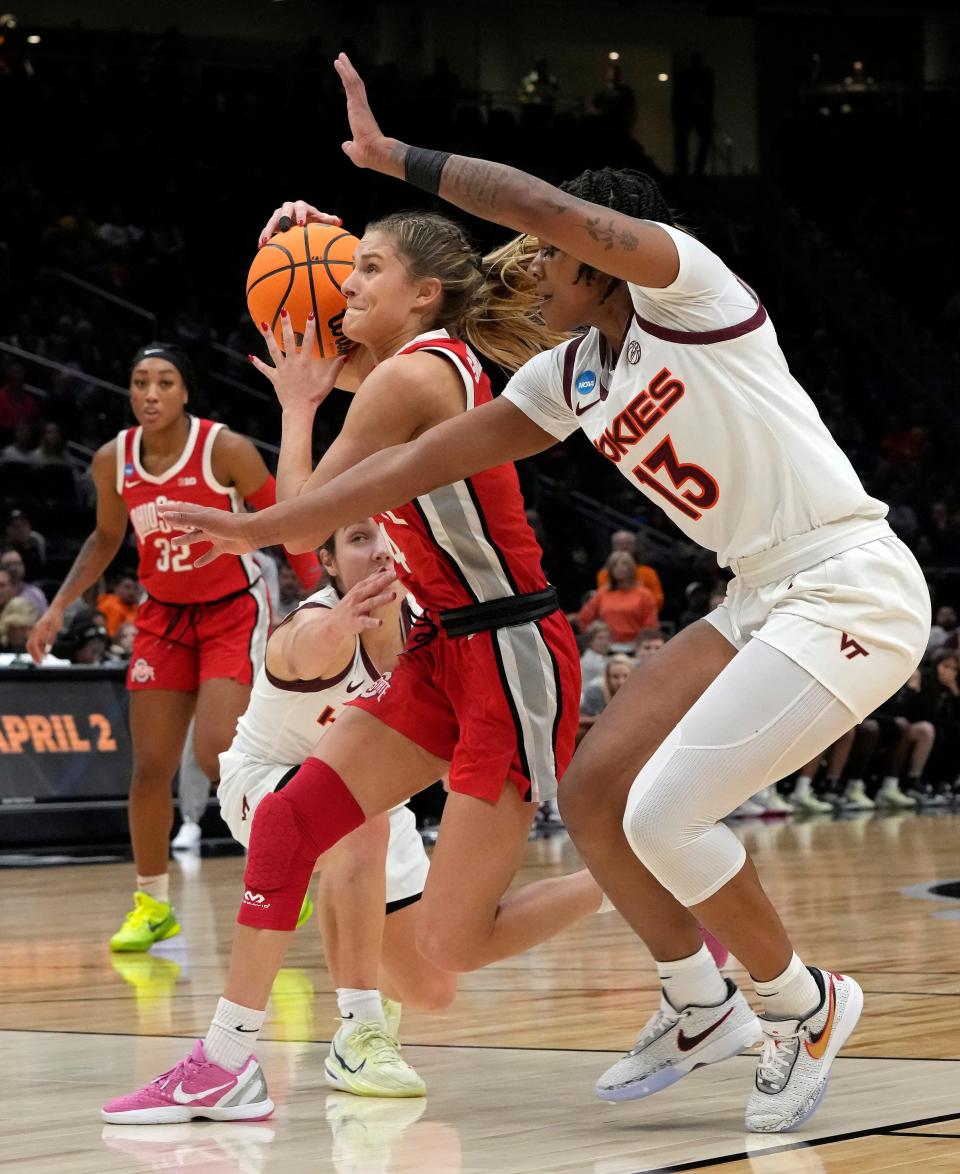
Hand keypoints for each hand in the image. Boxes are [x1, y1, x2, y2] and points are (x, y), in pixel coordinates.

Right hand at [27, 604, 63, 664]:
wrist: (56, 609)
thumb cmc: (55, 618)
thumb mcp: (54, 629)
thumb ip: (50, 640)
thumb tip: (46, 651)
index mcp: (37, 631)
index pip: (32, 645)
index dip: (35, 654)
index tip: (40, 661)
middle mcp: (35, 632)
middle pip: (31, 646)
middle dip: (34, 656)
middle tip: (39, 664)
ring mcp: (38, 632)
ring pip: (35, 645)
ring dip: (37, 653)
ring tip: (42, 662)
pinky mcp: (42, 633)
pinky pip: (39, 642)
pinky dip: (41, 649)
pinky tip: (45, 655)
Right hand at [157, 503, 257, 567]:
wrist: (249, 533)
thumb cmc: (227, 524)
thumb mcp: (203, 521)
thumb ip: (184, 518)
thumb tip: (165, 515)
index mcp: (203, 514)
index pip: (183, 509)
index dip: (170, 508)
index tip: (158, 507)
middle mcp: (208, 523)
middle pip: (188, 522)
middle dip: (177, 521)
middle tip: (164, 521)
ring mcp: (215, 535)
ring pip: (197, 537)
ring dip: (185, 539)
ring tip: (173, 543)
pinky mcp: (223, 546)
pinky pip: (211, 554)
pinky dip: (204, 559)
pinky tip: (196, 565)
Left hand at [250, 310, 345, 412]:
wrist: (299, 410)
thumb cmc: (315, 397)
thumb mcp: (328, 383)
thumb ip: (336, 368)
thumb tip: (346, 356)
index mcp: (305, 363)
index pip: (308, 341)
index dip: (310, 327)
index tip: (310, 314)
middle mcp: (292, 363)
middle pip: (287, 340)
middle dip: (285, 324)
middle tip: (283, 311)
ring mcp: (281, 370)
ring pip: (273, 350)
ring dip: (268, 336)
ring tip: (264, 324)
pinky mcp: (274, 378)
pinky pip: (265, 369)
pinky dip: (258, 363)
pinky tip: (250, 356)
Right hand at [258, 201, 343, 247]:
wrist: (300, 222)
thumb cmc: (313, 221)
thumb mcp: (320, 221)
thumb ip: (327, 220)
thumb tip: (339, 221)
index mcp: (302, 206)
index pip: (301, 207)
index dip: (302, 214)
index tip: (302, 224)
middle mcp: (288, 208)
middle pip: (284, 210)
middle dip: (284, 218)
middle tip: (284, 228)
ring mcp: (279, 215)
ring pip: (272, 220)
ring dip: (268, 230)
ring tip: (265, 241)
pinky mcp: (272, 223)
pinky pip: (267, 229)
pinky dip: (263, 237)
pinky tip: (260, 246)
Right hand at [326, 567, 398, 638]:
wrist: (333, 622)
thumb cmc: (349, 605)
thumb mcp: (358, 591)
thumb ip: (371, 581)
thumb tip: (383, 569)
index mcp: (360, 588)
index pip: (373, 579)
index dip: (385, 574)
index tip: (397, 569)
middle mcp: (358, 596)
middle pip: (373, 587)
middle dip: (384, 581)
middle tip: (396, 575)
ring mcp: (357, 609)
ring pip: (371, 602)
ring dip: (382, 598)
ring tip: (393, 595)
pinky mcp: (356, 621)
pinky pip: (365, 621)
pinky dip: (372, 622)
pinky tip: (380, 622)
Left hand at [334, 53, 397, 174]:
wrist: (375, 153)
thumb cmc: (367, 155)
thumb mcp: (354, 151)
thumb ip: (349, 147)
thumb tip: (345, 146)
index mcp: (361, 117)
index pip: (355, 97)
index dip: (351, 85)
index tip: (346, 75)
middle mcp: (362, 108)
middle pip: (355, 84)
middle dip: (349, 71)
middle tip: (343, 59)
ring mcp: (360, 105)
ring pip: (353, 81)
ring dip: (347, 68)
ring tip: (340, 56)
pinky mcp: (357, 104)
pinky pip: (350, 83)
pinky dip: (345, 72)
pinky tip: (339, 62)